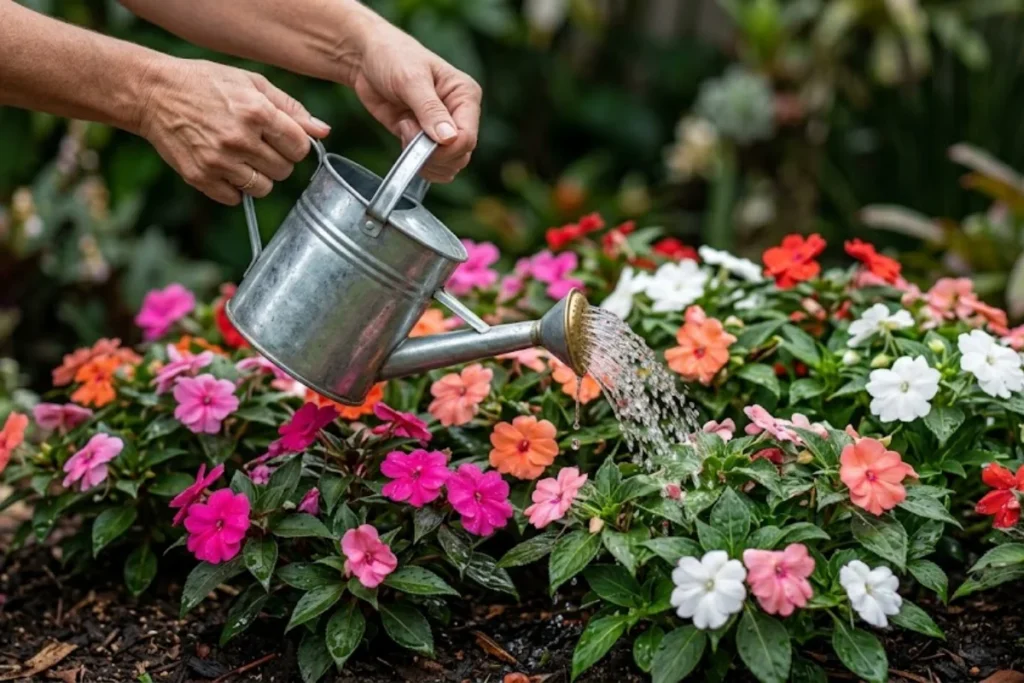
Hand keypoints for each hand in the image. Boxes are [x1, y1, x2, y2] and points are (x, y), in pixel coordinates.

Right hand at [138, 58, 328, 204]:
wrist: (153, 93)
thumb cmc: (206, 84)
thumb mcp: (250, 83)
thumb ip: (290, 108)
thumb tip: (323, 131)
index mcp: (256, 112)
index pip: (299, 148)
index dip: (295, 145)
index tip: (282, 139)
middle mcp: (239, 139)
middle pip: (284, 171)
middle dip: (277, 160)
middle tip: (258, 145)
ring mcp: (219, 161)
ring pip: (263, 188)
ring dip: (258, 177)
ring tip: (242, 156)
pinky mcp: (200, 177)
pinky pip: (235, 199)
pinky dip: (234, 188)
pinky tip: (224, 167)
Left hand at [349, 21, 480, 182]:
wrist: (366, 59)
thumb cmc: (393, 57)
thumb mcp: (411, 79)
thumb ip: (430, 109)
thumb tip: (449, 139)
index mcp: (465, 96)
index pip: (468, 137)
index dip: (447, 149)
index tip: (421, 141)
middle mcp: (458, 115)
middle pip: (460, 155)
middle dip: (433, 155)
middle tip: (408, 130)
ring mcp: (442, 129)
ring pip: (447, 165)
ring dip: (423, 158)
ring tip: (404, 128)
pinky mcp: (424, 139)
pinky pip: (429, 165)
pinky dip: (415, 160)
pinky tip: (402, 135)